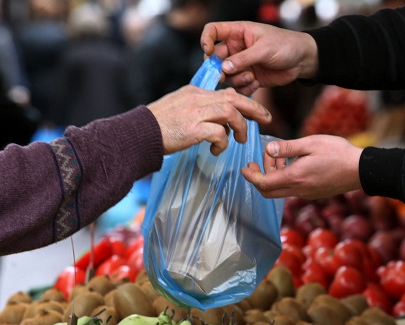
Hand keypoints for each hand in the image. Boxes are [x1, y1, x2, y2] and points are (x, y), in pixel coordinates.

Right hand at [147, 85, 270, 155]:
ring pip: (230, 113)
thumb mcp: (179, 108)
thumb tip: (218, 121)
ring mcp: (195, 113)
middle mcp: (197, 99)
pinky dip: (223, 143)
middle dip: (254, 108)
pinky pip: (219, 133)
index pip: (226, 92)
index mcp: (195, 93)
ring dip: (240, 128)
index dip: (244, 101)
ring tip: (240, 140)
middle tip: (267, 119)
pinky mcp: (193, 129)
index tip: (255, 111)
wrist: (137, 134)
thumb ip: (198, 109)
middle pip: (234, 98)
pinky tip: (216, 151)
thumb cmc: (157, 126)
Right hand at [200, 21, 318, 95]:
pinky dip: (244, 89)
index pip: (212, 31)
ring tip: (251, 78)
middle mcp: (236, 48)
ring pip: (226, 75)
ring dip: (236, 80)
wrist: (302, 60)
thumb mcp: (264, 49)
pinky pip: (237, 87)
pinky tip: (256, 84)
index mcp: (237, 33)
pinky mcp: (248, 78)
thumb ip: (244, 58)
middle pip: (215, 59)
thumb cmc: (286, 45)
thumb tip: (224, 67)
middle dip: (219, 69)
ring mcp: (241, 64)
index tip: (208, 51)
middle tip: (226, 76)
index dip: (206, 40)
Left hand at [241, 135, 362, 198]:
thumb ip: (287, 148)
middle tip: (258, 162)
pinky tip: (292, 164)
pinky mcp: (313, 193)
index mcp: (295, 177)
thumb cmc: (338, 153)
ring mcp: (306, 194)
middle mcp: (298, 190)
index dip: (251, 176)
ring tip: (279, 157)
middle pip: (268, 192)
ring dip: (273, 176)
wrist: (361, 170)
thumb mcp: (310, 143)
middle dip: (259, 177)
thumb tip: (268, 149)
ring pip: (280, 190)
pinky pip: (292, 189)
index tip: (244, 167)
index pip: (263, 183)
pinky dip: (285, 178)